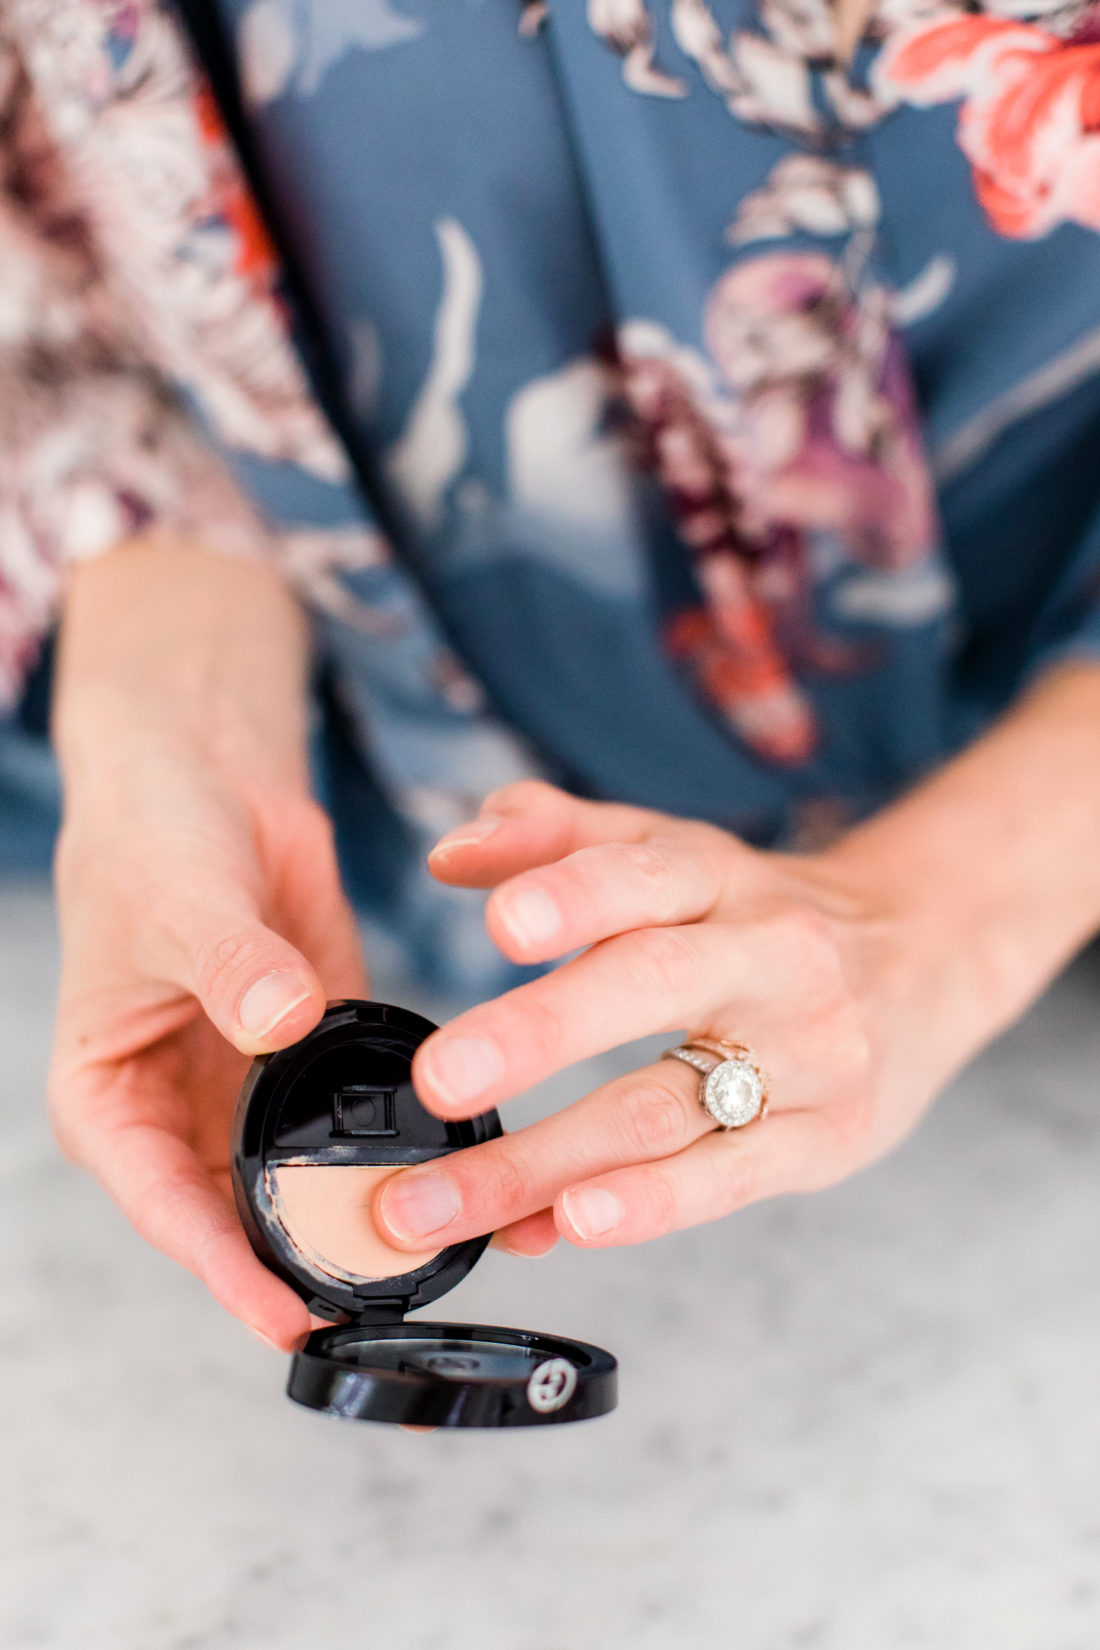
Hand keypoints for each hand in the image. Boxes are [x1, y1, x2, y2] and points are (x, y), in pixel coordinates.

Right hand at [48, 539, 366, 1347]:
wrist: (206, 784)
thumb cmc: (152, 846)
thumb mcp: (178, 905)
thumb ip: (231, 968)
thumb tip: (280, 1021)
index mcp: (111, 1103)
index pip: (165, 1208)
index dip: (224, 1268)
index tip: (287, 1315)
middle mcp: (177, 1116)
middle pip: (237, 1218)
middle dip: (302, 1262)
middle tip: (380, 1300)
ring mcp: (247, 1095)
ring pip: (299, 1185)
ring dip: (353, 1217)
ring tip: (423, 1258)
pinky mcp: (309, 1058)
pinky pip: (350, 1120)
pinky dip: (390, 1148)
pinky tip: (443, 1174)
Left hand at [373, 728, 1099, 1258]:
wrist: (924, 957)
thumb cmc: (758, 913)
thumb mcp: (673, 854)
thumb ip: (557, 838)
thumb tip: (450, 851)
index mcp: (715, 876)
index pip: (642, 873)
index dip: (572, 893)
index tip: (498, 921)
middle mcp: (766, 954)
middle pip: (650, 985)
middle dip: (538, 1033)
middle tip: (440, 1080)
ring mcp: (805, 1051)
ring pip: (663, 1108)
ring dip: (541, 1162)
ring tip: (440, 1201)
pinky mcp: (827, 1137)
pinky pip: (724, 1180)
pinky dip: (639, 1208)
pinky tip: (560, 1227)